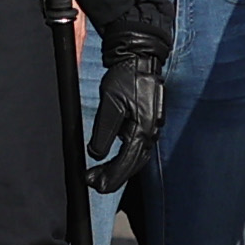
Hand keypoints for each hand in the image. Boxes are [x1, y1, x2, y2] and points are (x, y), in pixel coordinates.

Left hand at [84, 42, 170, 192]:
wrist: (140, 59)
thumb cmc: (125, 77)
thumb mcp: (110, 104)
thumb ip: (104, 132)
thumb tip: (96, 154)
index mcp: (142, 129)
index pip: (127, 162)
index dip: (110, 176)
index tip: (95, 184)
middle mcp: (151, 132)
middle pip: (133, 164)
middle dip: (113, 177)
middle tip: (93, 183)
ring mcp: (152, 128)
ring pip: (136, 157)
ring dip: (118, 169)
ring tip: (98, 175)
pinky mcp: (148, 123)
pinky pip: (138, 148)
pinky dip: (125, 158)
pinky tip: (113, 161)